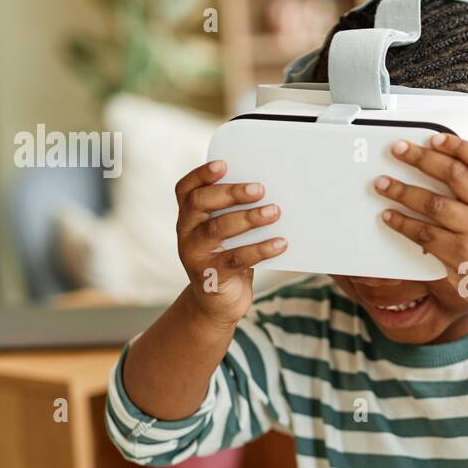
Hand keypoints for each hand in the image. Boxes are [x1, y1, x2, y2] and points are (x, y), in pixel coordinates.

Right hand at [174, 160, 287, 326]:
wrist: (219, 302)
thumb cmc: (229, 256)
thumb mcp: (227, 233)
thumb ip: (235, 212)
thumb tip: (270, 189)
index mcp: (188, 216)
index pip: (186, 189)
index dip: (201, 174)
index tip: (224, 164)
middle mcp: (186, 232)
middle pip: (201, 203)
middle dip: (231, 193)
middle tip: (260, 188)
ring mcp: (195, 254)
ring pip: (218, 229)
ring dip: (249, 218)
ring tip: (275, 212)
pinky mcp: (211, 276)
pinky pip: (236, 259)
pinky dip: (261, 249)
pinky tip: (281, 243)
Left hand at [375, 134, 467, 309]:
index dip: (458, 146)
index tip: (435, 139)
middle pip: (453, 175)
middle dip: (421, 159)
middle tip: (398, 150)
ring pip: (433, 203)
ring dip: (403, 191)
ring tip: (383, 183)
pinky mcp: (456, 253)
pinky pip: (424, 233)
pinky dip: (403, 223)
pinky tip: (389, 215)